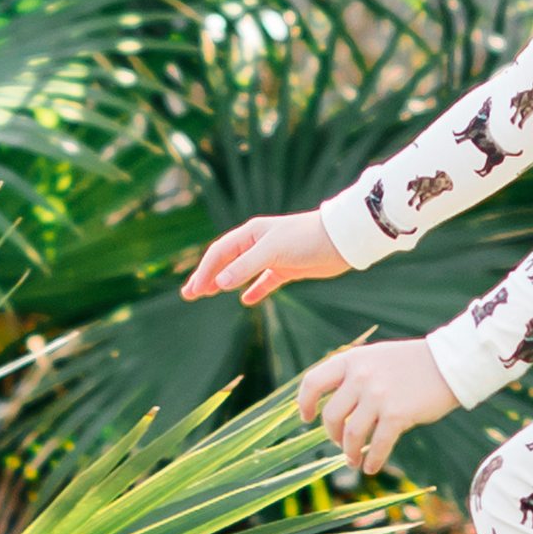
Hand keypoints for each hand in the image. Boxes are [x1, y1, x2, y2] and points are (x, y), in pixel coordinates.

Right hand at [183, 212, 349, 306]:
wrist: (342, 240)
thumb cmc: (306, 239)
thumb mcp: (272, 251)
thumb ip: (246, 266)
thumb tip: (220, 282)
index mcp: (251, 233)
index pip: (219, 252)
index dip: (204, 271)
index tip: (194, 290)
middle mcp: (259, 243)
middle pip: (226, 261)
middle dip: (207, 276)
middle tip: (189, 294)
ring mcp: (274, 256)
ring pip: (242, 271)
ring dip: (225, 282)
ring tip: (208, 295)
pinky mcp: (289, 268)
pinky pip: (266, 280)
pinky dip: (255, 289)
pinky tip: (247, 300)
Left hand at [298, 339, 459, 474]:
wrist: (451, 363)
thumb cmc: (414, 362)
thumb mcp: (377, 357)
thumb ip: (354, 374)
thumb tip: (334, 405)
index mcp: (352, 360)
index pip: (313, 382)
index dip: (304, 403)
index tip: (305, 418)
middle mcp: (361, 377)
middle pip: (331, 415)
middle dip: (331, 434)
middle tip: (338, 442)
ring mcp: (378, 396)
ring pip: (350, 435)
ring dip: (349, 453)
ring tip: (353, 461)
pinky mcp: (397, 415)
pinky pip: (377, 445)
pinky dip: (372, 460)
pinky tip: (371, 467)